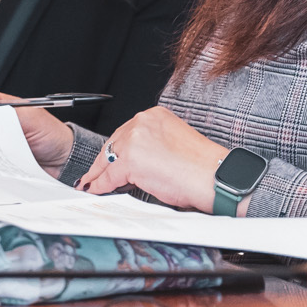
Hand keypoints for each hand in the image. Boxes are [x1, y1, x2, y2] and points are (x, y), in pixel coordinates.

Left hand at [76, 104, 225, 210]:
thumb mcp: (173, 144)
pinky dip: (100, 185)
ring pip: (108, 159)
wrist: (212, 177)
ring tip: (93, 183)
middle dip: (104, 162)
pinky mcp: (130, 160)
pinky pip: (107, 176)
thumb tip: (135, 162)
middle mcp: (143, 122)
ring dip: (99, 174)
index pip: (126, 133)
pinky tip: (97, 190)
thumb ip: (152, 146)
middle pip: (113, 144)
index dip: (116, 150)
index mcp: (155, 115)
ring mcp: (135, 140)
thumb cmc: (202, 167)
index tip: (110, 160)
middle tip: (96, 174)